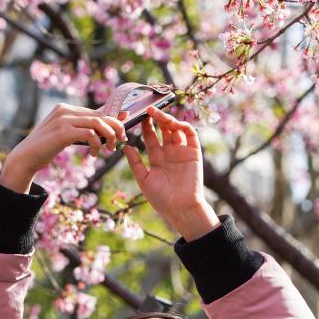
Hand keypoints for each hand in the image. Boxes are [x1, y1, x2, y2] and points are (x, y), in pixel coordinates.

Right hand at [1, 103, 126, 192]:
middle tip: (121, 141)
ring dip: (108, 137)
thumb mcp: (65, 135)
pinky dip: (97, 144)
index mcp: (66, 109)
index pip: (95, 111)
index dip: (113, 119)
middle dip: (115, 128)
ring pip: (97, 123)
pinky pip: (89, 134)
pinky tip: (94, 154)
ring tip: (109, 149)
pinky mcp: (63, 132)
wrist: (25, 157)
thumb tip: (104, 128)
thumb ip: (80, 129)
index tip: (124, 129)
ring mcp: (63, 120)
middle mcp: (65, 110)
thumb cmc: (46, 148)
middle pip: (100, 115)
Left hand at [122, 106, 219, 240]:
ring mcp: (181, 151)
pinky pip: (190, 134)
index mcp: (156, 157)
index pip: (150, 136)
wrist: (180, 208)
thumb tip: (124, 147)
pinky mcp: (194, 152)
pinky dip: (183, 126)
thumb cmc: (161, 199)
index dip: (145, 125)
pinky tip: (174, 123)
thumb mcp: (144, 180)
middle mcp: (169, 152)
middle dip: (156, 118)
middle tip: (148, 109)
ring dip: (168, 119)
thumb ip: (135, 163)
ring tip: (159, 114)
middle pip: (163, 129)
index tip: (137, 116)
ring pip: (175, 128)